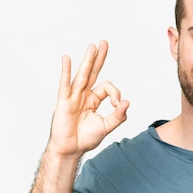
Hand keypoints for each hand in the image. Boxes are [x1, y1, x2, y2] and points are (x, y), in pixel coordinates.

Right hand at [48, 40, 129, 157]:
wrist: (70, 150)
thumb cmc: (85, 139)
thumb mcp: (106, 126)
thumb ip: (118, 116)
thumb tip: (127, 102)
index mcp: (93, 100)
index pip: (107, 88)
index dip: (116, 93)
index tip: (118, 104)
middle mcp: (83, 95)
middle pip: (92, 72)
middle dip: (99, 58)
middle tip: (104, 43)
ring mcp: (73, 97)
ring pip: (82, 75)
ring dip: (88, 60)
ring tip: (93, 46)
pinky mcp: (64, 102)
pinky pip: (65, 84)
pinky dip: (66, 72)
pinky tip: (67, 59)